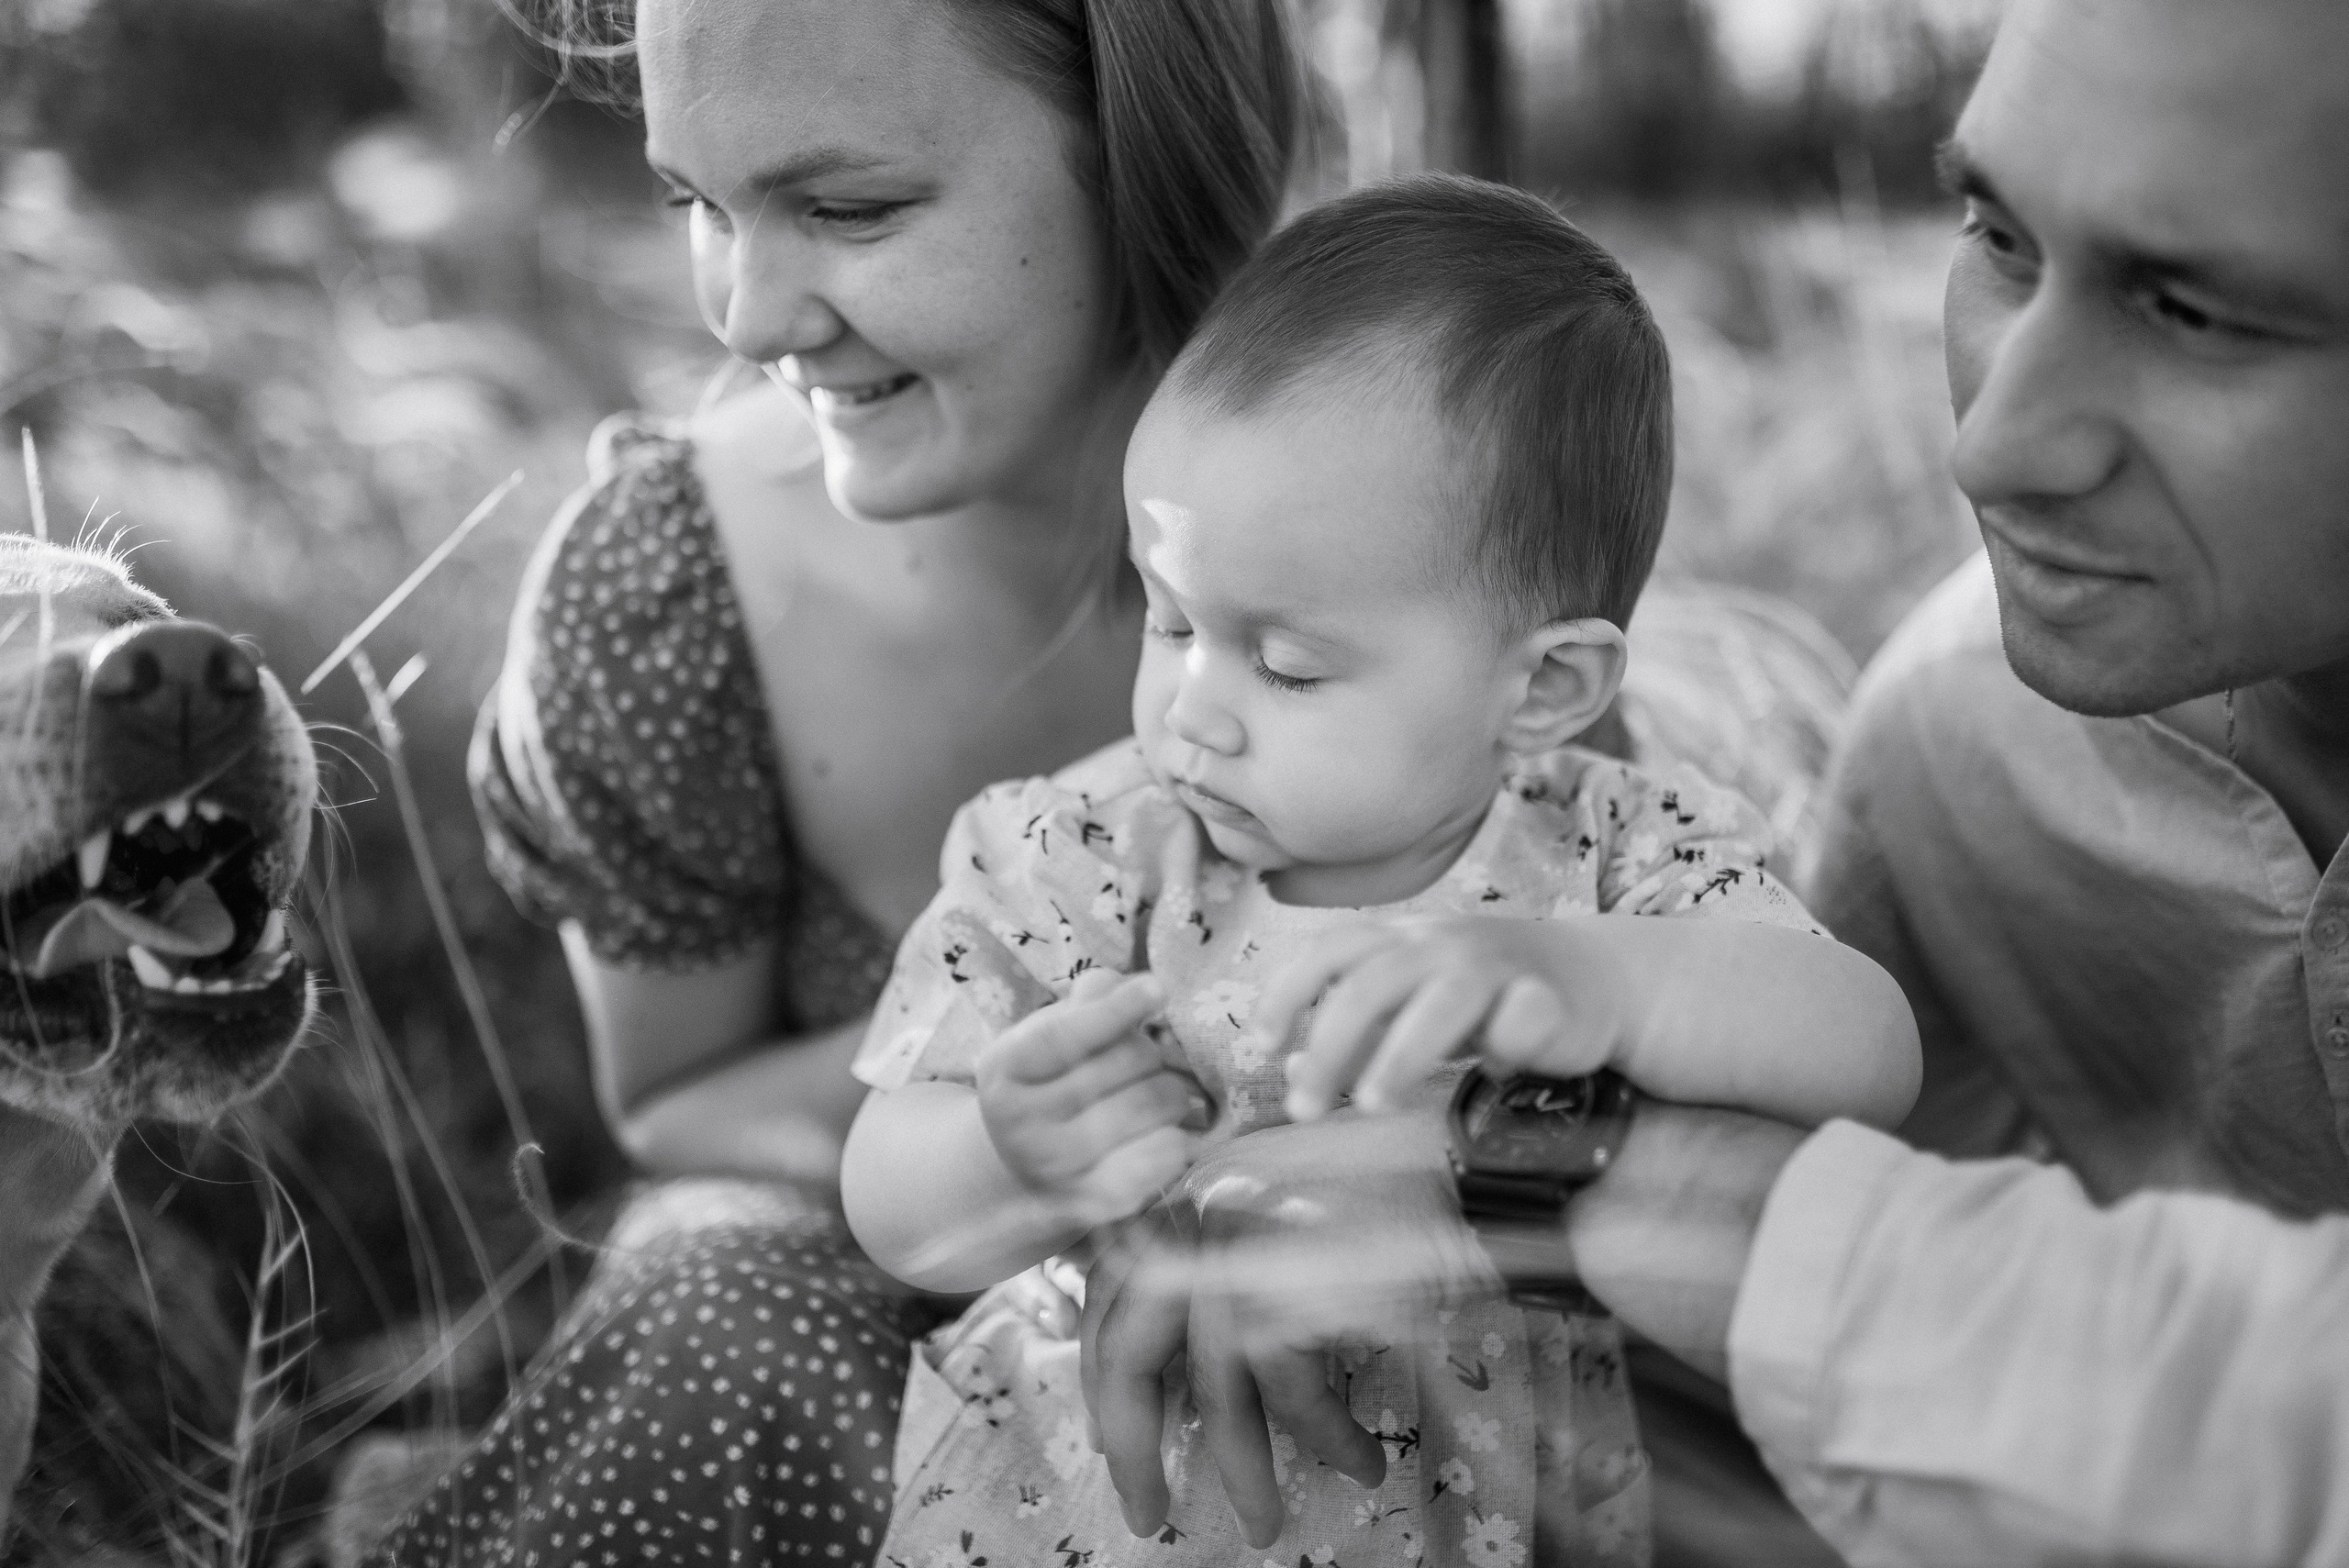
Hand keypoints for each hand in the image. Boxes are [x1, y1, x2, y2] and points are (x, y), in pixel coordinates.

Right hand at [975, 968, 1204, 1228]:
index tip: (1157, 988)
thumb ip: (1089, 1000)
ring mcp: (1062, 1170)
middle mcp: (1024, 1127)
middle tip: (1141, 1055)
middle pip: (1129, 1061)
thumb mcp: (1048, 1031)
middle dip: (1148, 1047)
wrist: (1023, 1166)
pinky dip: (1176, 1129)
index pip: (1065, 1036)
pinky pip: (1170, 1150)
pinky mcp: (1103, 1202)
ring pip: (1159, 1100)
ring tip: (1149, 1090)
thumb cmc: (1046, 1081)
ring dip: (1170, 1086)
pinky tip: (1155, 1128)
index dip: (1116, 1010)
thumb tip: (1136, 987)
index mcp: (1005, 1071)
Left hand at [1082, 1116, 1490, 1545]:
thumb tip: (1174, 1360)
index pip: (1110, 1286)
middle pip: (1130, 1343)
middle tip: (1143, 1507)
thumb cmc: (1386, 1184)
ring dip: (1240, 1468)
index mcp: (1189, 1186)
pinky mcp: (1303, 1286)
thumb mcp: (1279, 1203)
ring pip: (1213, 1382)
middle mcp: (1203, 1209)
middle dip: (1132, 1440)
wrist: (1465, 1161)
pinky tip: (1355, 1462)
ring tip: (1261, 1525)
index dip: (1102, 1369)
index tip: (1110, 1433)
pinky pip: (1295, 1391)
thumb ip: (1217, 1259)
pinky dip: (1326, 1439)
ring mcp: (1250, 1246)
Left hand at [1264, 917, 1624, 1120]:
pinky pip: (1524, 1016)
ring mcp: (1498, 967)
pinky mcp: (1549, 999)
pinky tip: (1497, 1071)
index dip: (1287, 994)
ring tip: (1371, 1105)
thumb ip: (1356, 1029)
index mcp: (1402, 940)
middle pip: (1371, 984)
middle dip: (1328, 1048)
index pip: (1329, 951)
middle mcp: (1442, 944)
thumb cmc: (1486, 997)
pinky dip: (1508, 1042)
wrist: (1592, 978)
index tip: (1258, 1047)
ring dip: (1400, 1054)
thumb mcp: (1412, 1003)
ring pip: (1441, 1001)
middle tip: (1303, 1110)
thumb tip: (1288, 1069)